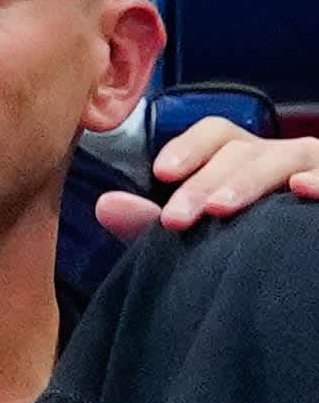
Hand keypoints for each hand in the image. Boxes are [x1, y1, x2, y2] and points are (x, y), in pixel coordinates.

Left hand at [94, 119, 318, 239]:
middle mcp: (276, 157)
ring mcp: (311, 169)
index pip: (214, 135)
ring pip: (284, 159)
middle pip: (240, 151)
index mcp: (239, 159)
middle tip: (176, 219)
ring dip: (248, 182)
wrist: (296, 267)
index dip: (187, 147)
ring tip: (220, 209)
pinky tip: (302, 191)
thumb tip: (105, 206)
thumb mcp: (195, 232)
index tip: (160, 173)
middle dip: (204, 182)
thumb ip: (149, 222)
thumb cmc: (242, 243)